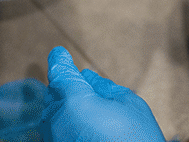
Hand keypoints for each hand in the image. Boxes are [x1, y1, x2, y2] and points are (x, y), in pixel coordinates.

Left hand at [40, 47, 164, 141]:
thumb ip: (105, 87)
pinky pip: (55, 135)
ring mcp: (55, 140)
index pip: (60, 72)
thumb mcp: (129, 105)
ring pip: (51, 116)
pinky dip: (64, 127)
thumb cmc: (137, 140)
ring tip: (85, 112)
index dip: (60, 61)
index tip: (60, 54)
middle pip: (53, 94)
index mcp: (74, 100)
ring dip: (63, 109)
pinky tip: (82, 128)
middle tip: (81, 88)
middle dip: (64, 88)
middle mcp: (57, 120)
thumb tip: (88, 77)